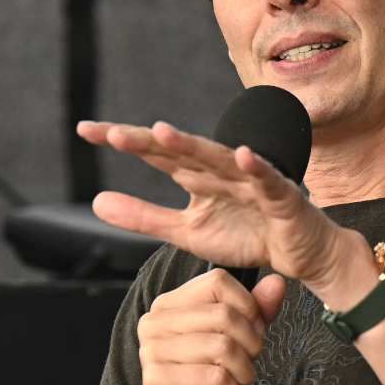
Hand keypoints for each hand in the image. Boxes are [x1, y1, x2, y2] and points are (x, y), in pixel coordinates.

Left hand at [77, 119, 343, 284]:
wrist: (299, 254)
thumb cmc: (247, 235)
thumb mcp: (185, 232)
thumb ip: (144, 217)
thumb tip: (96, 202)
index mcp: (196, 177)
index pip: (154, 153)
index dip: (123, 140)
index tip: (84, 130)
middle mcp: (220, 171)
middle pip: (180, 151)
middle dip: (147, 141)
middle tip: (111, 135)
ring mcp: (250, 179)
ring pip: (218, 159)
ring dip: (193, 145)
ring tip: (163, 132)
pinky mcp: (280, 195)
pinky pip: (267, 179)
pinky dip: (257, 167)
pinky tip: (243, 156)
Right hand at [138, 268, 285, 384]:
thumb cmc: (205, 376)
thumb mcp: (233, 338)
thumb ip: (253, 311)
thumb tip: (276, 283)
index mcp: (170, 304)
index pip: (218, 281)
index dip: (247, 306)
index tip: (252, 330)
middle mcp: (155, 322)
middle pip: (224, 315)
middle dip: (250, 344)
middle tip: (246, 361)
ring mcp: (153, 350)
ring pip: (223, 347)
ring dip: (242, 372)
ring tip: (235, 380)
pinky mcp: (158, 380)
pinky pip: (216, 377)